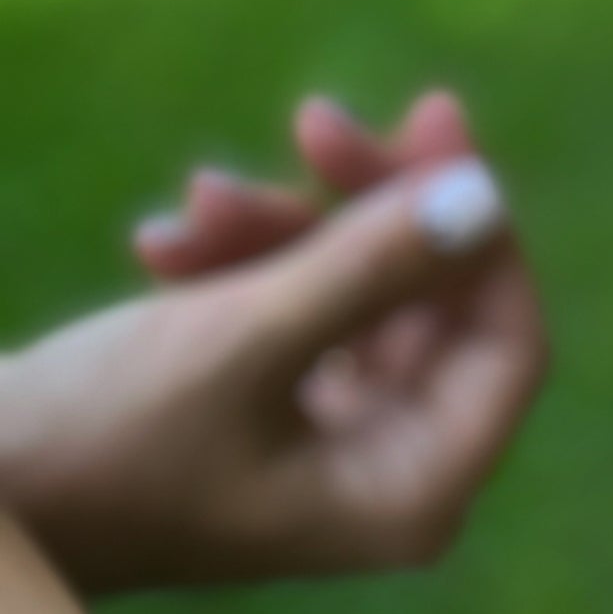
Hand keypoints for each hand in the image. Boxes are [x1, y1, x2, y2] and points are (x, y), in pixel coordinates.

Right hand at [0, 92, 544, 591]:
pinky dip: (244, 270)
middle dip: (368, 215)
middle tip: (314, 119)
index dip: (484, 237)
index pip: (508, 350)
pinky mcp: (281, 417)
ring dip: (283, 234)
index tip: (435, 127)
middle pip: (438, 314)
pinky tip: (163, 246)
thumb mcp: (242, 336)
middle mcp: (395, 479)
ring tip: (194, 205)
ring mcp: (339, 449)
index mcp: (413, 494)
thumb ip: (368, 267)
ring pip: (361, 301)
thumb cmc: (103, 442)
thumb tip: (482, 197)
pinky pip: (300, 317)